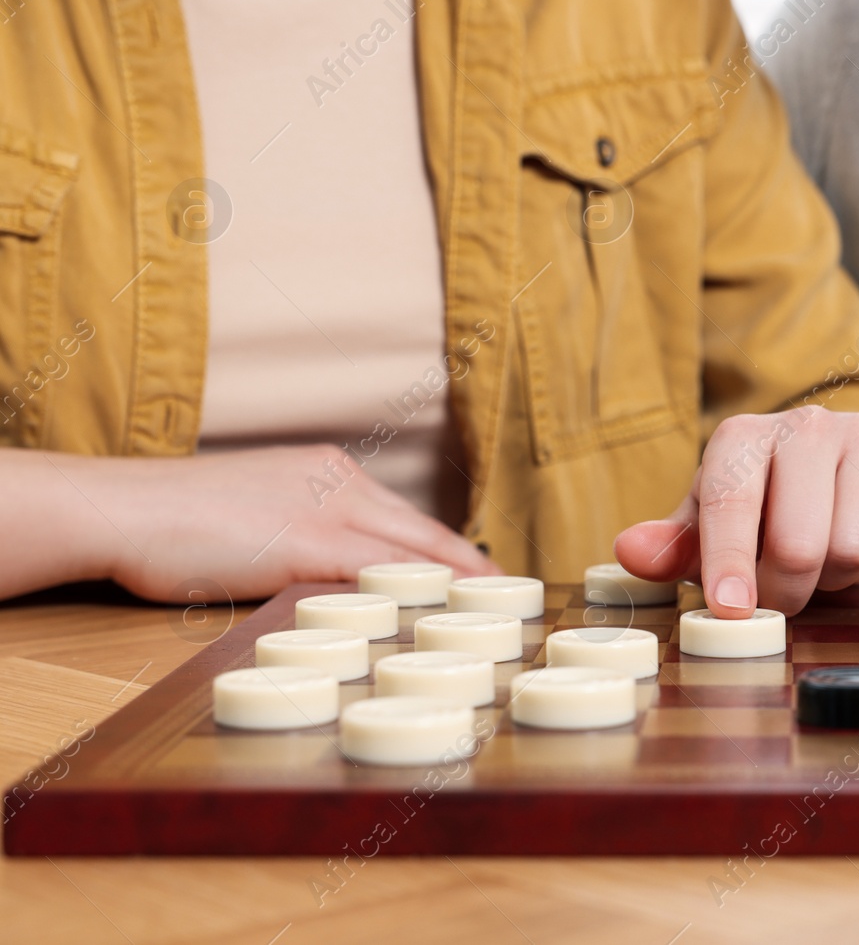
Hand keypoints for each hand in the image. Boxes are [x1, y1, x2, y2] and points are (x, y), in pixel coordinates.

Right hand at [68, 445, 496, 602]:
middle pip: (423, 532)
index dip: (447, 549)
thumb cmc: (172, 519)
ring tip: (489, 612)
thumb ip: (298, 534)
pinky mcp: (305, 544)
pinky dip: (411, 595)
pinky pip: (375, 573)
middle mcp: (337, 482)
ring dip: (452, 584)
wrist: (121, 509)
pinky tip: (437, 617)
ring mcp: (324, 510)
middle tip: (508, 595)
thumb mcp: (254, 513)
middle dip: (470, 566)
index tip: (480, 572)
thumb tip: (327, 570)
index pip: (405, 517)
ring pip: (409, 550)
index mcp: (327, 471)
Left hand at [613, 408, 858, 617]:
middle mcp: (804, 424)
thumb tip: (631, 552)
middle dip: (789, 590)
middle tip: (784, 591)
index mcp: (742, 438)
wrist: (844, 473)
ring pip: (855, 547)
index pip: (731, 504)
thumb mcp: (712, 525)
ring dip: (839, 575)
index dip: (730, 563)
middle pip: (799, 543)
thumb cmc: (767, 506)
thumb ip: (674, 546)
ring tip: (825, 557)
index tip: (732, 609)